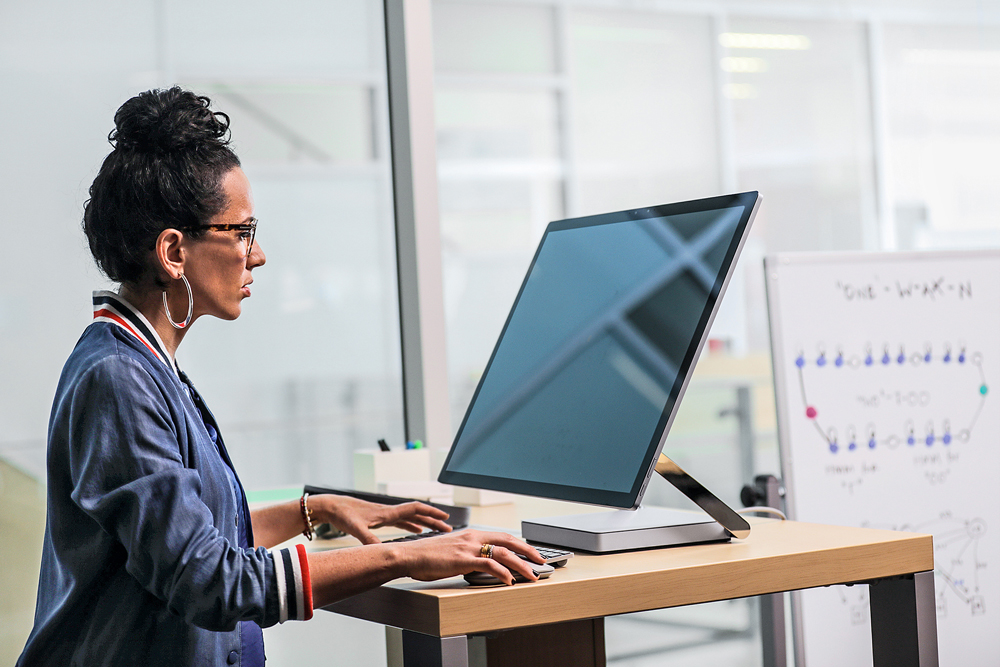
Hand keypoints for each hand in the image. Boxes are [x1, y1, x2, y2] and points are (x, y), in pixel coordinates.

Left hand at [313, 495, 451, 544]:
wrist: (332, 506)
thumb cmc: (343, 514)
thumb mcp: (356, 528)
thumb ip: (368, 539)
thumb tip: (379, 551)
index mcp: (388, 513)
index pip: (416, 509)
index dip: (431, 513)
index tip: (445, 517)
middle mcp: (389, 512)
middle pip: (418, 514)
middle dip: (433, 520)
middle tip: (448, 527)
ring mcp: (385, 514)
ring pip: (411, 517)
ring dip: (425, 523)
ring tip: (436, 529)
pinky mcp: (380, 518)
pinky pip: (402, 521)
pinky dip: (412, 525)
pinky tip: (415, 530)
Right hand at [391, 529, 544, 585]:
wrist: (408, 556)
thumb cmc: (426, 557)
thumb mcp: (450, 552)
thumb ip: (466, 555)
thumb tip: (478, 564)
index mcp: (471, 534)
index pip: (502, 536)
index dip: (519, 543)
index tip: (531, 552)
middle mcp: (473, 537)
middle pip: (509, 541)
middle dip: (528, 551)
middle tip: (542, 560)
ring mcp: (468, 547)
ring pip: (504, 553)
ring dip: (521, 565)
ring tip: (532, 575)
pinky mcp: (463, 559)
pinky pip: (489, 564)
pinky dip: (503, 573)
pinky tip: (510, 581)